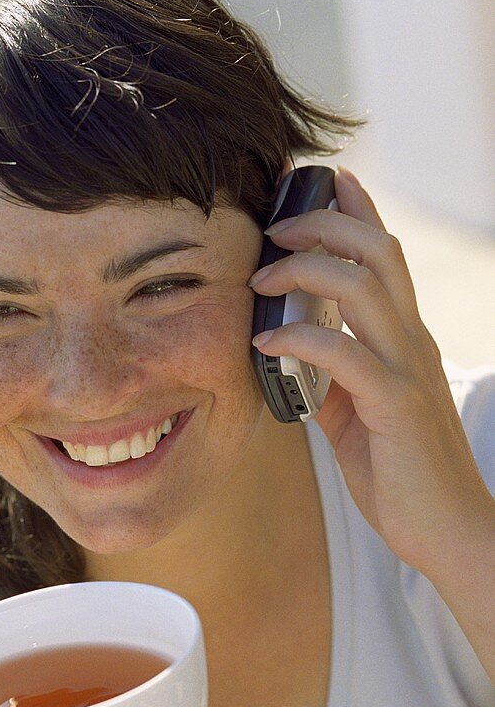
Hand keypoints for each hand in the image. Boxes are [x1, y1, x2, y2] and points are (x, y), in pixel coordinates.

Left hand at [249, 166, 493, 580]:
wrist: (445, 529)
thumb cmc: (398, 471)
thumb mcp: (356, 411)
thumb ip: (329, 375)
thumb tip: (286, 352)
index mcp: (404, 337)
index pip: (386, 255)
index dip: (357, 208)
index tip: (321, 177)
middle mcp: (412, 340)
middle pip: (377, 251)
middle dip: (323, 223)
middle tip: (274, 225)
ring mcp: (408, 368)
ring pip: (365, 286)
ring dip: (306, 269)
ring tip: (261, 277)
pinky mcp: (397, 405)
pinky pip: (344, 354)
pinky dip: (299, 339)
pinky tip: (264, 341)